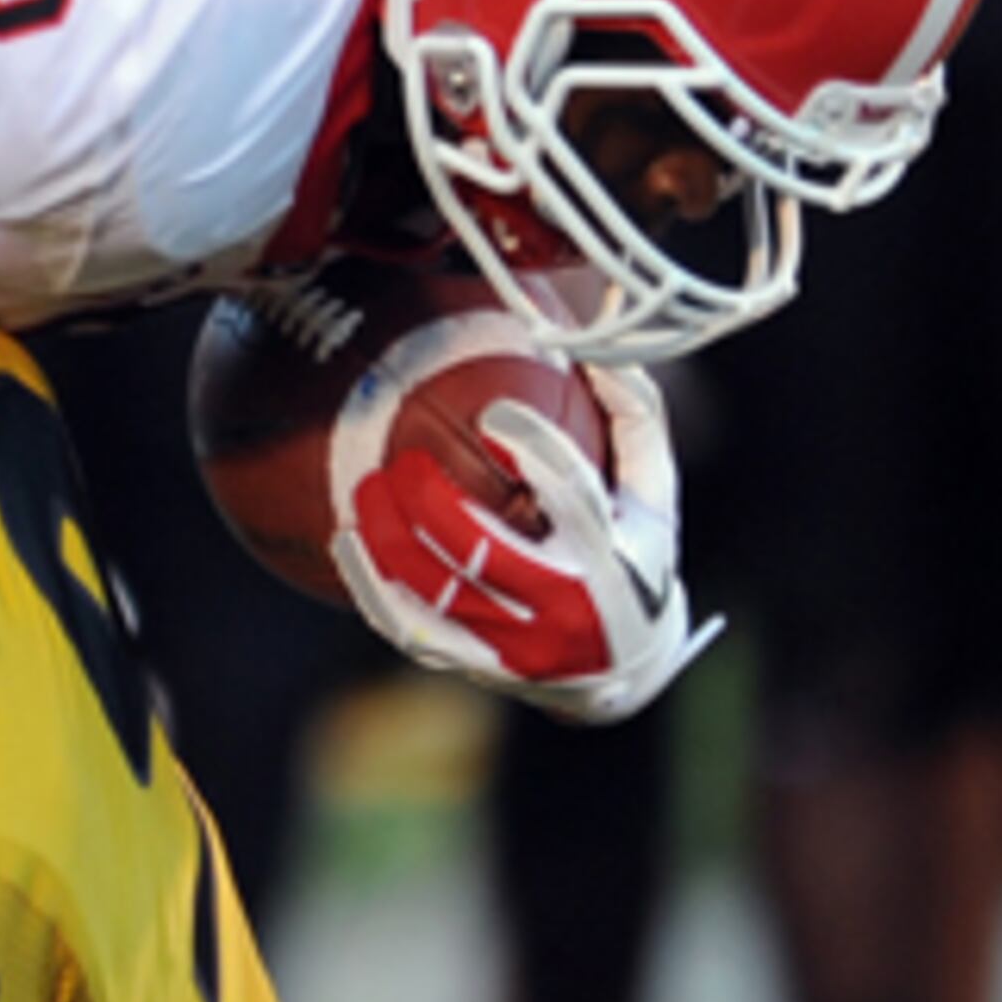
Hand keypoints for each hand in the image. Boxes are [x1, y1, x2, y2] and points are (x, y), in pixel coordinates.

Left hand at [331, 360, 718, 725]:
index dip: (532, 448)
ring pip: (437, 592)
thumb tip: (599, 330)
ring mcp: (519, 645)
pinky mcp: (482, 665)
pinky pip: (412, 628)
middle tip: (404, 460)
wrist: (626, 671)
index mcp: (614, 557)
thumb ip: (634, 414)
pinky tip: (346, 542)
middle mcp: (567, 608)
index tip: (493, 415)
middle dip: (433, 502)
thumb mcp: (654, 492)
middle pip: (485, 550)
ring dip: (391, 537)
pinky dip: (372, 586)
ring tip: (366, 487)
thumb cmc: (639, 555)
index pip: (570, 496)